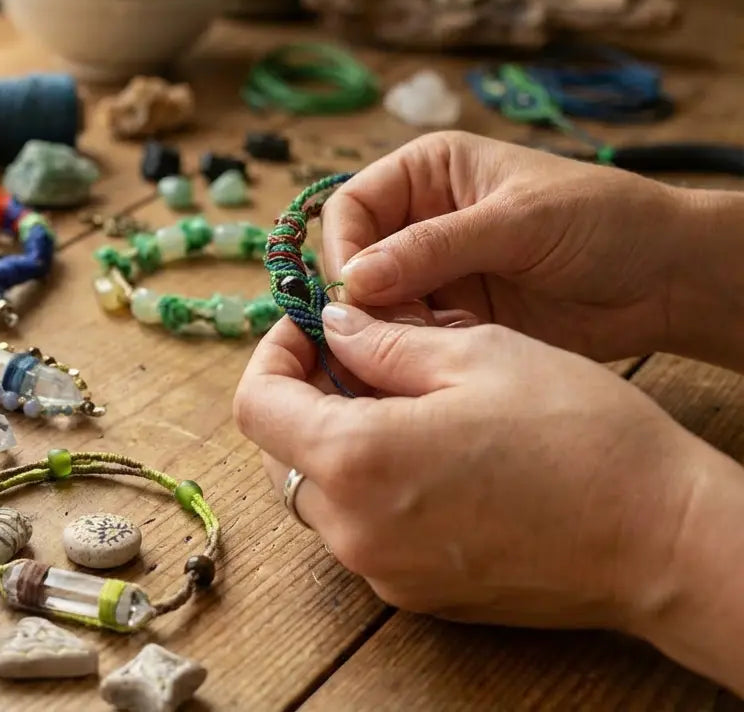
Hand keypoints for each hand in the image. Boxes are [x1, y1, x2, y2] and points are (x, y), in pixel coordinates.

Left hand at [234, 309, 713, 633]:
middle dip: (304, 395)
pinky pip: (362, 529)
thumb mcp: (476, 355)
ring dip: (336, 441)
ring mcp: (383, 571)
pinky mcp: (417, 594)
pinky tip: (428, 451)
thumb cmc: (580, 436)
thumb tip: (332, 326)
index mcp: (355, 461)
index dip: (272, 354)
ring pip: (319, 493)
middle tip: (358, 354)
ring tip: (401, 398)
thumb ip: (382, 341)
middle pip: (280, 452)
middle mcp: (353, 530)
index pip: (256, 404)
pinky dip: (370, 485)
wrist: (664, 538)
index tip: (309, 328)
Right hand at [321, 131, 687, 361]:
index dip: (344, 250)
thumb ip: (434, 247)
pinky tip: (439, 361)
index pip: (351, 207)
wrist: (671, 280)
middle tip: (385, 333)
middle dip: (364, 299)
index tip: (355, 294)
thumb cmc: (606, 222)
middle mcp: (422, 220)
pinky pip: (408, 337)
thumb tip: (354, 279)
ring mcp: (436, 273)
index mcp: (429, 172)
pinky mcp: (455, 318)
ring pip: (375, 306)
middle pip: (354, 261)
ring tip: (422, 348)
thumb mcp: (517, 223)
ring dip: (387, 330)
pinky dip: (413, 352)